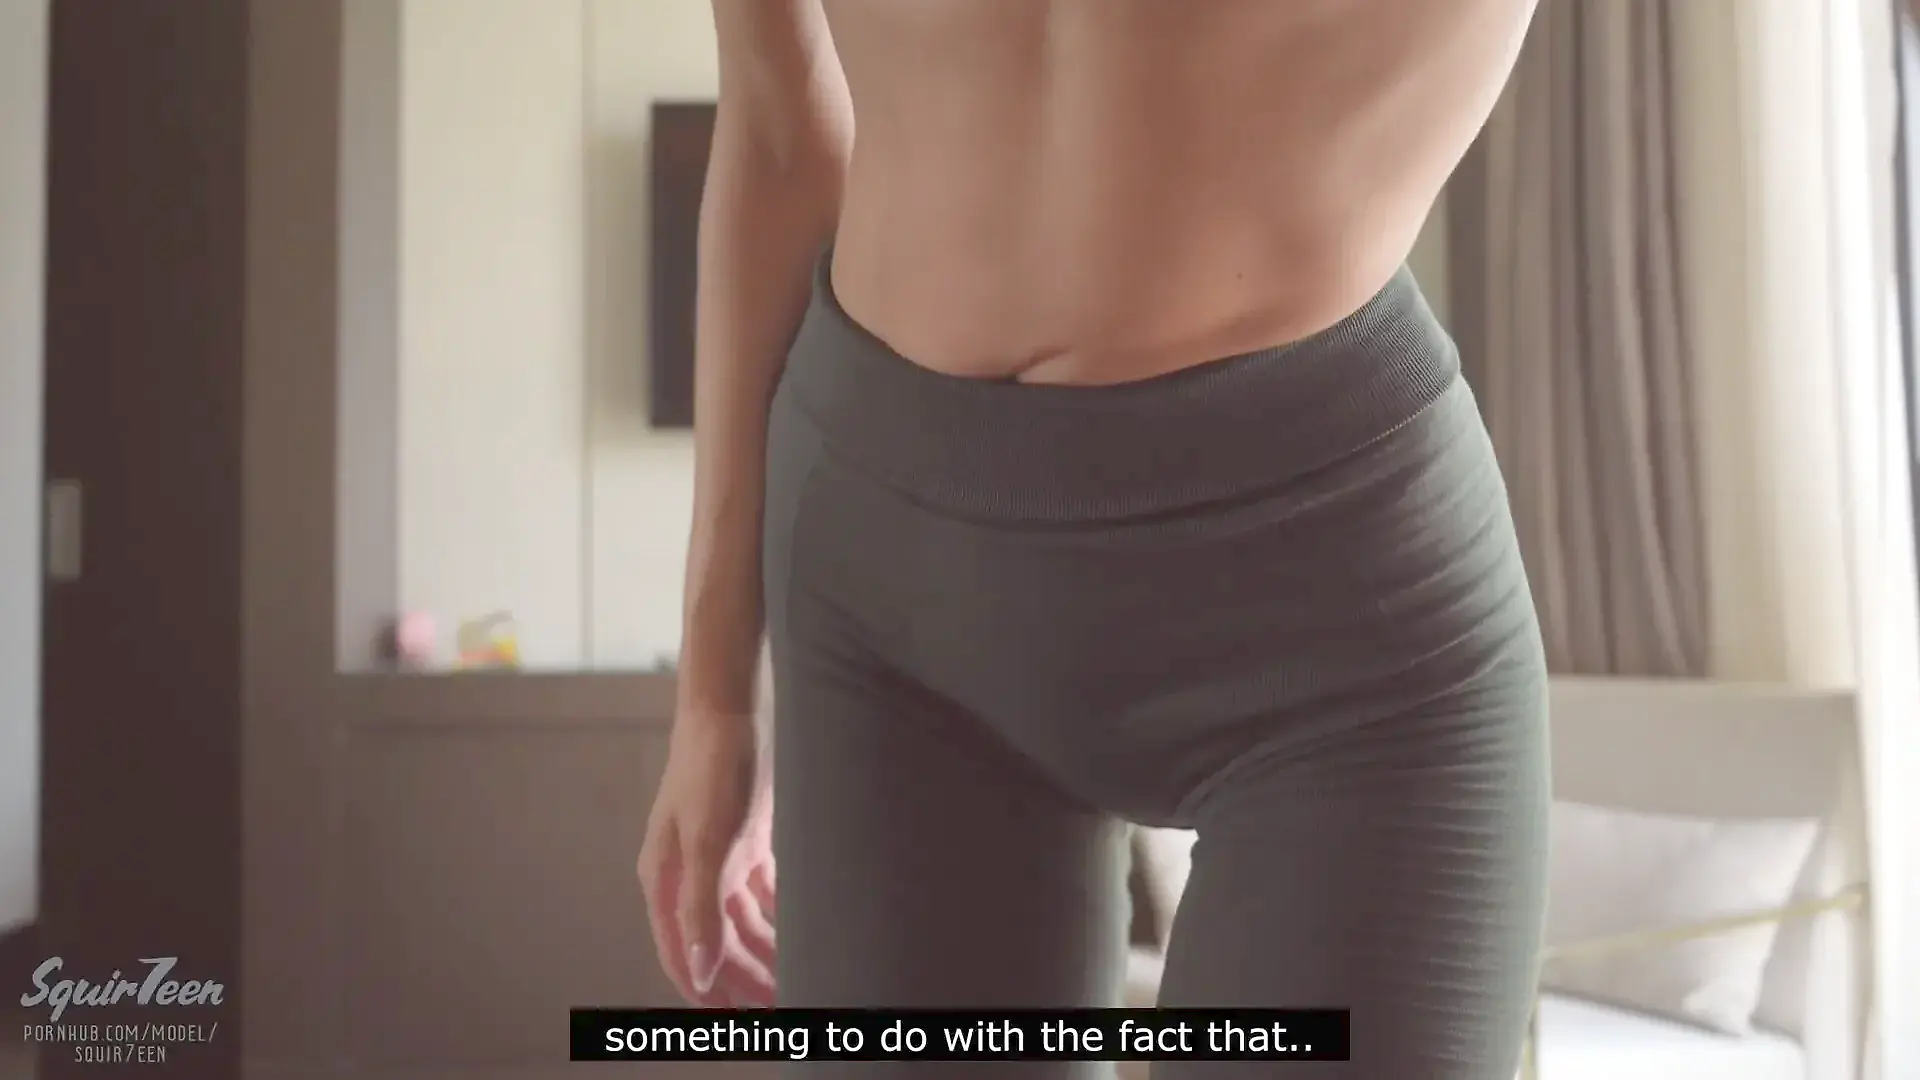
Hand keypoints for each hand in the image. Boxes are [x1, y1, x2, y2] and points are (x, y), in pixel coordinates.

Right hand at [638, 713, 777, 1006]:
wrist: (733, 701)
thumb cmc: (715, 767)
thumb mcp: (711, 841)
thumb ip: (703, 910)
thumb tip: (700, 972)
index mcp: (666, 879)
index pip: (682, 952)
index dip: (706, 991)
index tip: (735, 1026)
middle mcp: (688, 871)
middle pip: (716, 941)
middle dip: (744, 978)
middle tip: (780, 1010)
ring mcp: (718, 852)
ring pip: (741, 919)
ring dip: (764, 952)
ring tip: (796, 981)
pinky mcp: (747, 835)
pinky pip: (761, 892)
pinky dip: (776, 917)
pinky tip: (798, 934)